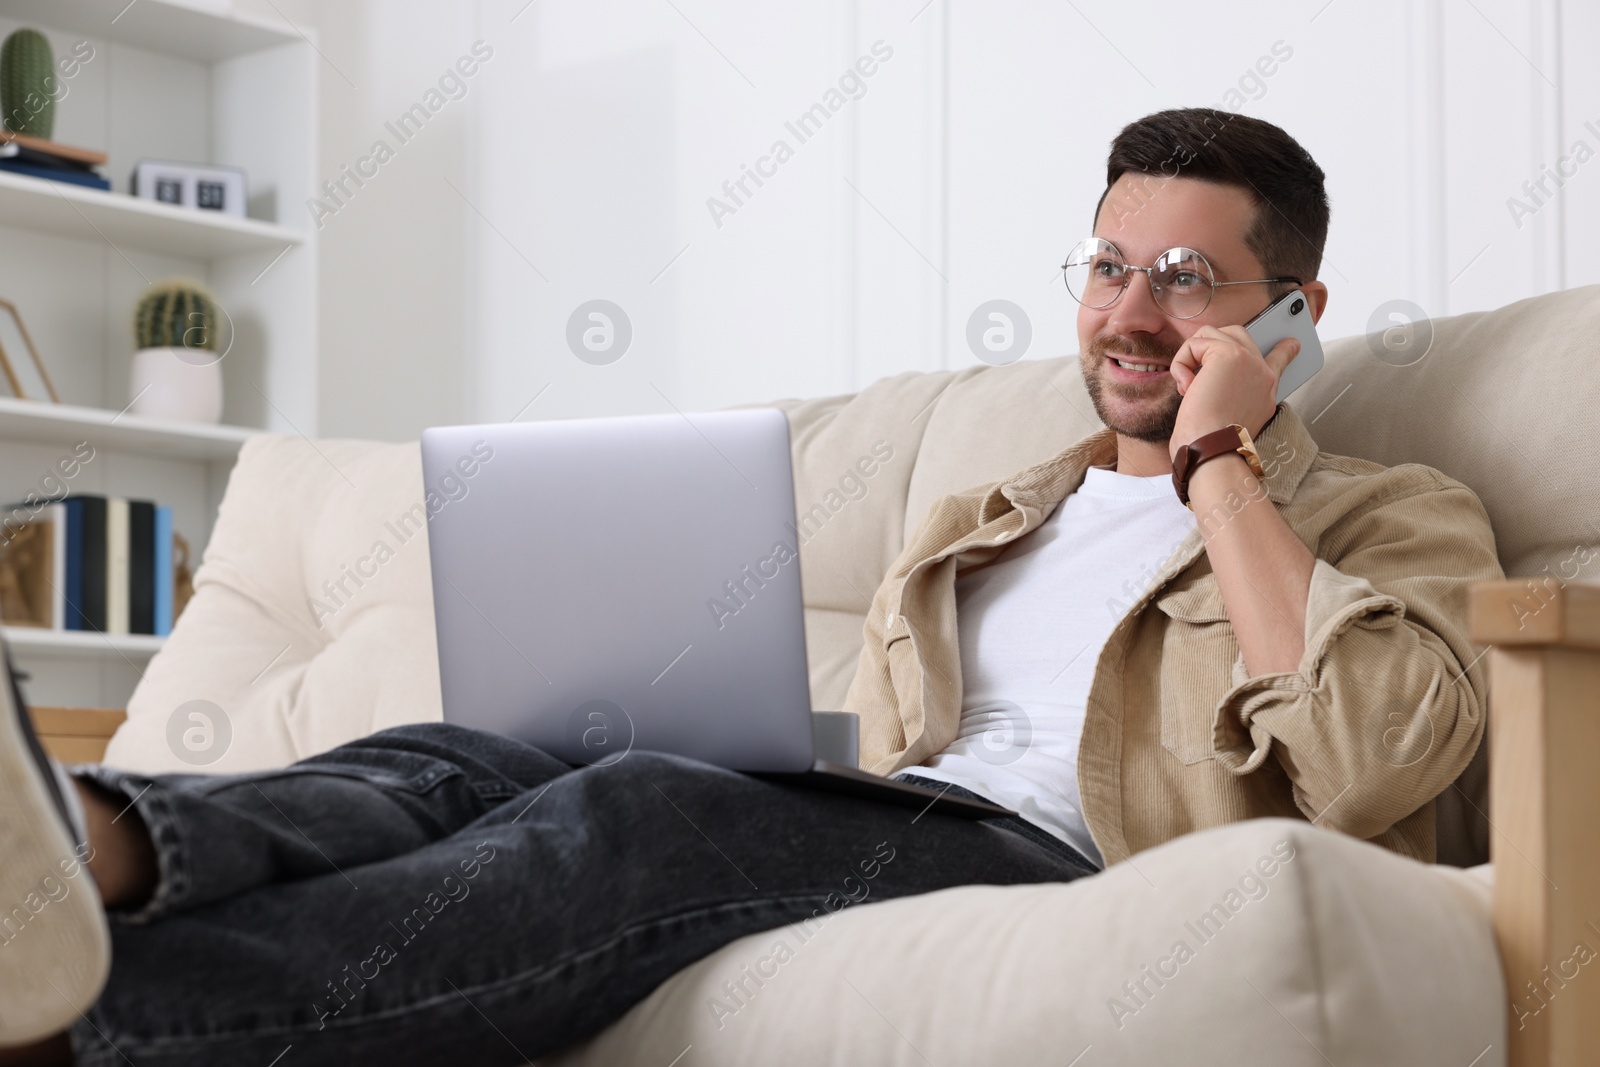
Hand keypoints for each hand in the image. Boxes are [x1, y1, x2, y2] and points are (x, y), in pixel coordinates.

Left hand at [1168, 325, 1298, 460]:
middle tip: (1195, 375)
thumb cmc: (1213, 442)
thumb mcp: (1231, 419)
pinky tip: (1186, 386)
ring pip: (1211, 333)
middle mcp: (1262, 372)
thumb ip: (1230, 395)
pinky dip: (1181, 363)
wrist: (1214, 450)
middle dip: (1208, 346)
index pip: (1280, 361)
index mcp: (1266, 390)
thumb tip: (1202, 381)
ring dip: (1190, 357)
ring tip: (1189, 385)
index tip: (1292, 344)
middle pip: (1237, 335)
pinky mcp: (1228, 354)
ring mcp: (1248, 360)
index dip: (1284, 350)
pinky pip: (1195, 343)